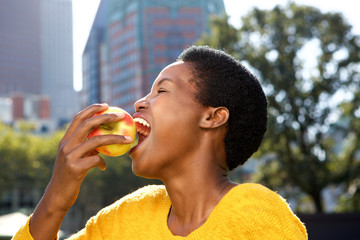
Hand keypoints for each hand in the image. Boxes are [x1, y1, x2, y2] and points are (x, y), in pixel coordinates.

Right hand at [30, 103, 132, 239]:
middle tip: (121, 115)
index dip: (92, 109)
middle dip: (106, 116)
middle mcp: (66, 145)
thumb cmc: (70, 176)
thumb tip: (105, 141)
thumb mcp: (75, 159)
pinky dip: (102, 162)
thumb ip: (86, 148)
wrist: (57, 196)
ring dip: (114, 138)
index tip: (106, 104)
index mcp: (65, 140)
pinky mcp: (75, 168)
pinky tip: (104, 167)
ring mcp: (69, 156)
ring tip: (128, 138)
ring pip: (96, 141)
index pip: (78, 117)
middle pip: (88, 124)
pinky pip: (96, 160)